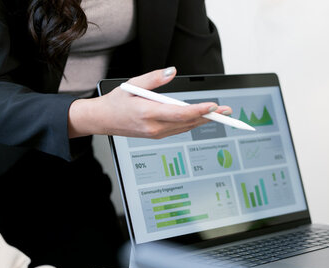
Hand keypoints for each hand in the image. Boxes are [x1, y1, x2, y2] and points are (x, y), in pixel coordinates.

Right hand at [67, 67, 231, 137]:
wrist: (101, 120)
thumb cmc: (116, 101)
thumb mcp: (132, 84)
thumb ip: (154, 78)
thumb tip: (172, 71)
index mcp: (147, 113)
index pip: (179, 114)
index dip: (198, 111)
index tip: (213, 106)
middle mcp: (154, 127)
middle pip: (188, 123)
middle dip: (209, 116)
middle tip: (227, 110)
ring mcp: (156, 133)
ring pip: (186, 128)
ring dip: (204, 120)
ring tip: (221, 113)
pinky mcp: (157, 135)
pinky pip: (180, 130)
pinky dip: (193, 123)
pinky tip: (203, 117)